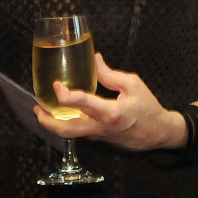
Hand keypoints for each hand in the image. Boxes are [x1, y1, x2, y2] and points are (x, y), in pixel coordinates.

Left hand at [32, 52, 184, 151]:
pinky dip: (66, 124)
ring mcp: (99, 135)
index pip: (82, 104)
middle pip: (67, 130)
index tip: (57, 84)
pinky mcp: (100, 138)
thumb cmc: (148, 108)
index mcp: (111, 112)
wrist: (160, 133)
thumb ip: (109, 74)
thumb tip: (93, 59)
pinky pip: (79, 133)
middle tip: (37, 107)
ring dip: (53, 123)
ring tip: (42, 110)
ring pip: (70, 135)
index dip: (65, 94)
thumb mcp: (133, 85)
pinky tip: (60, 112)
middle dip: (47, 121)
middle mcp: (101, 127)